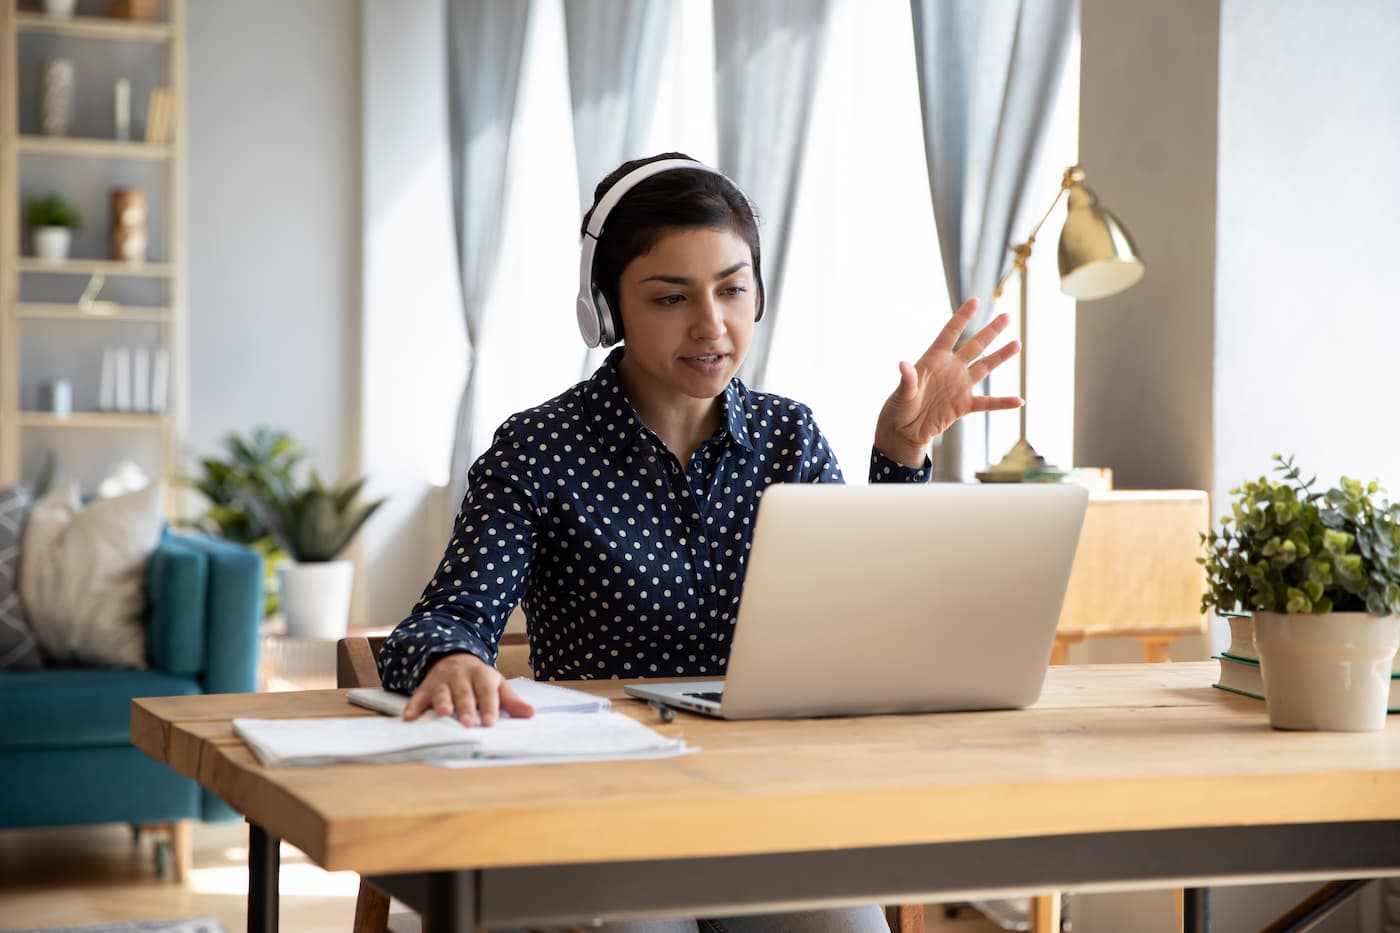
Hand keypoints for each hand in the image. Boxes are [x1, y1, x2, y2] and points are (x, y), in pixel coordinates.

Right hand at [403, 652, 534, 725]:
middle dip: (466, 707)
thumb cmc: (479, 679)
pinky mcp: (425, 686)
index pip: (487, 690)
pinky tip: (409, 718)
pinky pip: (418, 696)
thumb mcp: (497, 685)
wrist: (453, 657)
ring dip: (442, 703)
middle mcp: (461, 676)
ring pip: (442, 691)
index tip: (490, 721)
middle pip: (464, 692)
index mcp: (482, 675)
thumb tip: (531, 714)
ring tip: (444, 714)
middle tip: (468, 723)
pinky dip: (413, 706)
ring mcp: (442, 680)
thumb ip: (511, 701)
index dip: (489, 705)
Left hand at [873, 298, 1022, 466]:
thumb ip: (907, 380)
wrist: (904, 430)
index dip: (962, 317)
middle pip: (974, 346)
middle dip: (990, 331)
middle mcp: (950, 369)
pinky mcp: (964, 406)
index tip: (976, 300)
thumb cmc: (898, 408)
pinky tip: (1019, 401)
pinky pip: (987, 403)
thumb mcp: (901, 394)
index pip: (950, 333)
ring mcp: (959, 386)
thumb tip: (903, 366)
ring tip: (1016, 344)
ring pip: (984, 368)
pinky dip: (1002, 403)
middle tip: (1007, 316)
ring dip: (1000, 357)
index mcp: (933, 360)